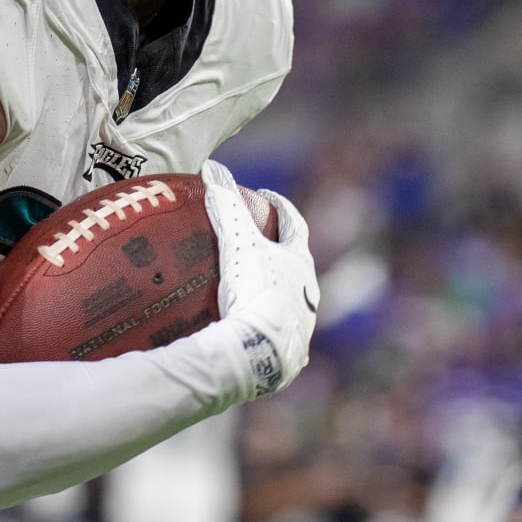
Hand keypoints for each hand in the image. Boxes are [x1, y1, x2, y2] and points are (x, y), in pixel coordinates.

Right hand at [201, 160, 317, 396]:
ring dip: (279, 293)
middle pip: (298, 264)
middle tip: (261, 243)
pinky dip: (269, 329)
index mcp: (300, 261)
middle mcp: (309, 293)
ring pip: (293, 302)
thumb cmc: (254, 291)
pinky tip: (255, 334)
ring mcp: (303, 326)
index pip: (294, 224)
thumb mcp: (238, 243)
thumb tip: (213, 166)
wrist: (259, 351)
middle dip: (282, 252)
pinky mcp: (292, 355)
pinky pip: (281, 337)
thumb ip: (227, 205)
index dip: (281, 208)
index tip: (267, 196)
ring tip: (256, 290)